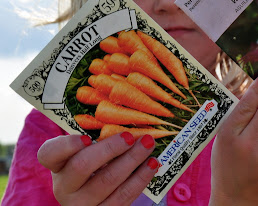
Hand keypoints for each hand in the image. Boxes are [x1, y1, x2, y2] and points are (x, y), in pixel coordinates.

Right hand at [37, 132, 158, 205]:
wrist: (96, 196)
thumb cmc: (94, 161)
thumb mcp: (88, 149)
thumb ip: (97, 135)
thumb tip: (125, 115)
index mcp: (57, 165)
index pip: (49, 154)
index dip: (67, 146)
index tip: (86, 138)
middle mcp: (65, 187)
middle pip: (82, 167)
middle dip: (109, 149)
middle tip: (130, 136)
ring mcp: (82, 204)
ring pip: (107, 182)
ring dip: (132, 160)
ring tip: (148, 144)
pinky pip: (123, 197)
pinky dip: (141, 178)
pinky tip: (153, 164)